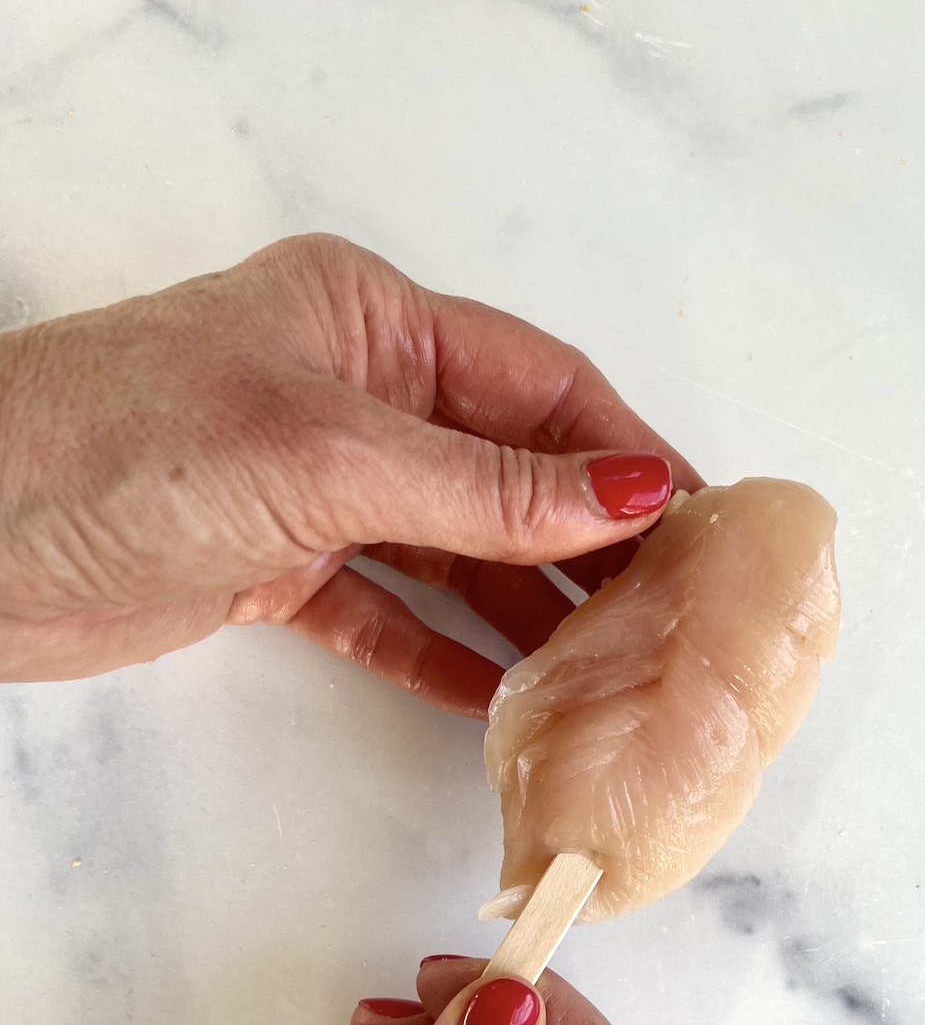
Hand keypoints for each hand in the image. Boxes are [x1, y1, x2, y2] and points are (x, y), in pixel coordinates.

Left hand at [0, 234, 700, 710]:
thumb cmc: (122, 445)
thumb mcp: (327, 452)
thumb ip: (485, 486)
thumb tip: (634, 493)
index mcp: (372, 325)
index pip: (539, 386)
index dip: (625, 453)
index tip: (701, 524)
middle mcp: (355, 398)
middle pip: (509, 471)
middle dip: (591, 539)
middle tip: (675, 613)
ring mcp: (318, 489)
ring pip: (458, 551)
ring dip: (529, 608)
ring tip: (612, 669)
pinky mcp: (278, 569)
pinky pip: (390, 615)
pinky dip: (445, 655)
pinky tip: (505, 700)